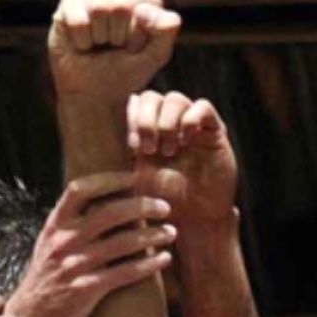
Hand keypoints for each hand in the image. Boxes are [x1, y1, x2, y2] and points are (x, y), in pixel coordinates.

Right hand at [9, 172, 176, 316]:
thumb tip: (103, 198)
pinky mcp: (85, 290)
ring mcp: (73, 265)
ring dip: (152, 235)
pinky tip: (165, 259)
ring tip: (171, 232)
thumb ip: (71, 223)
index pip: (80, 189)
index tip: (136, 178)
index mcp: (54, 225)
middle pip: (109, 213)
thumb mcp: (49, 245)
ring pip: (122, 243)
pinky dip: (149, 264)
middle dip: (142, 206)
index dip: (110, 179)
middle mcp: (63, 242)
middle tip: (165, 207)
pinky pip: (125, 272)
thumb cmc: (46, 279)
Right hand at [48, 0, 179, 110]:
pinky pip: (78, 19)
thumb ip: (165, 33)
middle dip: (119, 35)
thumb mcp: (153, 58)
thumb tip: (150, 12)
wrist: (92, 92)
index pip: (147, 2)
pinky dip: (82, 40)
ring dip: (99, 37)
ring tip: (99, 44)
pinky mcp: (70, 1)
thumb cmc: (125, 72)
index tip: (135, 47)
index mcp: (145, 0)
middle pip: (121, 5)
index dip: (141, 32)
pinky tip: (83, 43)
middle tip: (115, 46)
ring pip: (98, 8)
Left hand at [127, 90, 239, 222]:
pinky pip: (202, 107)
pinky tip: (186, 141)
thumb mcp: (135, 175)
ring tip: (168, 151)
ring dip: (167, 122)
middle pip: (152, 97)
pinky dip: (191, 120)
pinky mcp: (214, 130)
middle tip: (149, 149)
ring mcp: (192, 125)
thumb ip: (123, 150)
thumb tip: (102, 125)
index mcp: (146, 131)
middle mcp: (168, 123)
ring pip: (175, 99)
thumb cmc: (162, 202)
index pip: (135, 103)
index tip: (132, 147)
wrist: (194, 219)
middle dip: (146, 120)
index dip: (131, 117)